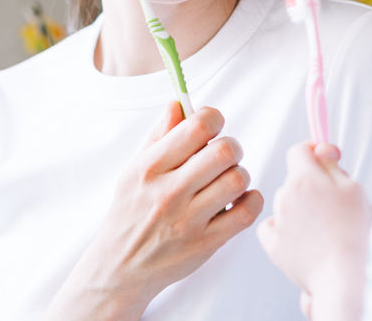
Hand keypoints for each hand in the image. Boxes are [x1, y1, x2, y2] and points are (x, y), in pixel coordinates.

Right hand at [49, 103, 263, 319]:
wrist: (121, 266)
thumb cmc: (131, 212)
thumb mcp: (134, 169)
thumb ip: (159, 135)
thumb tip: (178, 104)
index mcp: (151, 167)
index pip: (197, 125)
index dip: (213, 118)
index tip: (212, 127)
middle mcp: (170, 191)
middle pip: (224, 151)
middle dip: (231, 146)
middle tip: (224, 155)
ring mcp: (189, 220)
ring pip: (238, 179)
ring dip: (239, 174)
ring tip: (227, 180)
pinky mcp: (206, 243)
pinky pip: (246, 212)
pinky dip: (250, 200)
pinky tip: (238, 200)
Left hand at [258, 143, 371, 320]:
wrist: (342, 276)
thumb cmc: (354, 232)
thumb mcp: (354, 189)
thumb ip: (332, 164)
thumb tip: (319, 149)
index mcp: (305, 178)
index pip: (298, 150)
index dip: (312, 152)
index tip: (324, 162)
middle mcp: (285, 196)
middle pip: (294, 179)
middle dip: (311, 186)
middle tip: (334, 206)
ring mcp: (277, 220)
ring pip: (285, 203)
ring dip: (299, 209)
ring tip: (323, 229)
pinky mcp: (272, 244)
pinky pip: (272, 226)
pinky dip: (283, 230)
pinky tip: (302, 239)